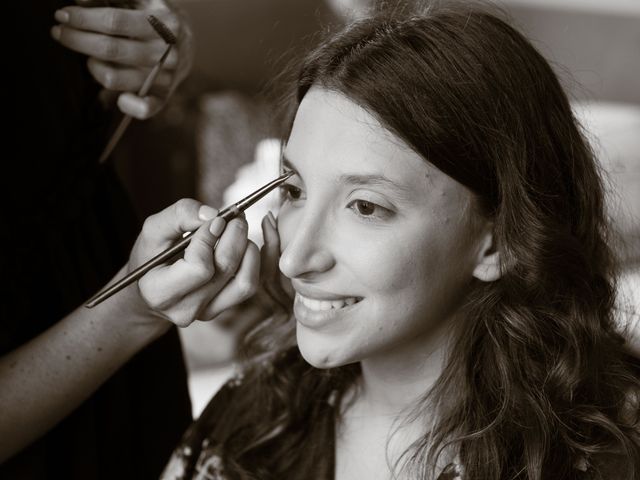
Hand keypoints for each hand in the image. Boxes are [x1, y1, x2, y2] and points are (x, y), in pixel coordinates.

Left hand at [51, 0, 193, 118]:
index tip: (62, 16)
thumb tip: (79, 0)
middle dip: (78, 40)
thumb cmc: (155, 17)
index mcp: (164, 22)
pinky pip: (145, 108)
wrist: (187, 42)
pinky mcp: (164, 96)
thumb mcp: (141, 0)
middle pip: (112, 49)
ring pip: (116, 78)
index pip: (115, 21)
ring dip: (93, 67)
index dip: (84, 19)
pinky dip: (128, 106)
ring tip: (87, 57)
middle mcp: (168, 52)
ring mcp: (167, 76)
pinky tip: (116, 98)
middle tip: (59, 33)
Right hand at [130, 199, 259, 327]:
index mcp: (160, 292)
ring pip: (247, 281)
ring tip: (238, 230)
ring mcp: (208, 312)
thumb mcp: (153, 230)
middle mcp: (186, 309)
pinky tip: (256, 237)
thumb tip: (213, 214)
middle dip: (235, 235)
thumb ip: (178, 216)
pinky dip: (263, 258)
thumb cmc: (152, 255)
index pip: (199, 267)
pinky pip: (254, 284)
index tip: (215, 219)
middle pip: (226, 269)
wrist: (152, 287)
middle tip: (235, 216)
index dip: (210, 238)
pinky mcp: (226, 308)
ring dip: (249, 248)